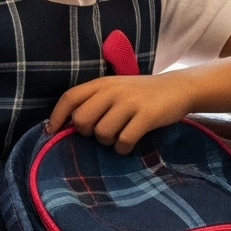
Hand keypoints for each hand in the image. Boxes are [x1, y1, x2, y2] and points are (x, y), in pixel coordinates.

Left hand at [50, 75, 191, 152]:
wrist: (179, 88)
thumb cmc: (142, 93)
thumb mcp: (117, 89)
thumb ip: (95, 100)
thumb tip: (70, 123)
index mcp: (103, 83)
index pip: (70, 98)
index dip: (57, 116)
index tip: (52, 131)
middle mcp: (113, 91)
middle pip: (82, 120)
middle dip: (87, 132)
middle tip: (100, 132)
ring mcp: (130, 103)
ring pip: (102, 133)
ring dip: (108, 141)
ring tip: (120, 135)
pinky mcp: (146, 116)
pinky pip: (124, 140)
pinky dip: (124, 147)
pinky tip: (130, 142)